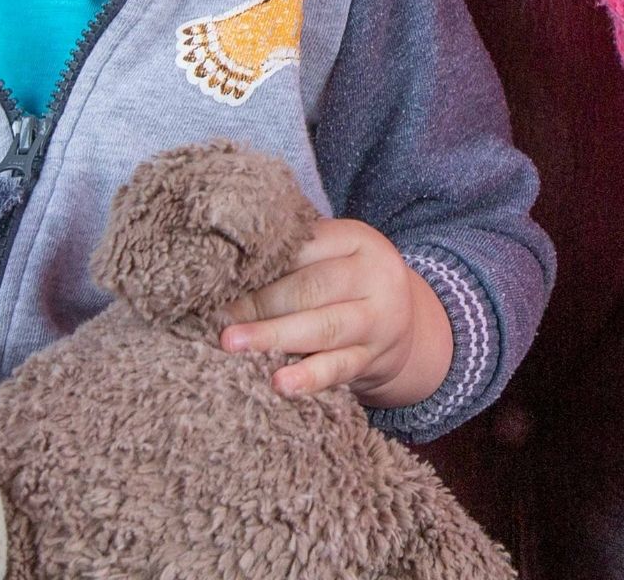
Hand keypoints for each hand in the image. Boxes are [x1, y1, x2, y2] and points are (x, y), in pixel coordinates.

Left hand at [219, 219, 453, 407]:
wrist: (403, 323)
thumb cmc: (347, 283)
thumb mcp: (335, 255)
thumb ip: (296, 255)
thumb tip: (225, 267)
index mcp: (358, 240)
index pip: (307, 245)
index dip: (264, 262)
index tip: (222, 277)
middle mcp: (374, 276)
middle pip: (312, 288)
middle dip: (261, 303)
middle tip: (220, 318)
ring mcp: (378, 320)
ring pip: (324, 327)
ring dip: (274, 336)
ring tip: (233, 344)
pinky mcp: (373, 359)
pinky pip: (338, 368)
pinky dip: (308, 377)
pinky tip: (280, 383)